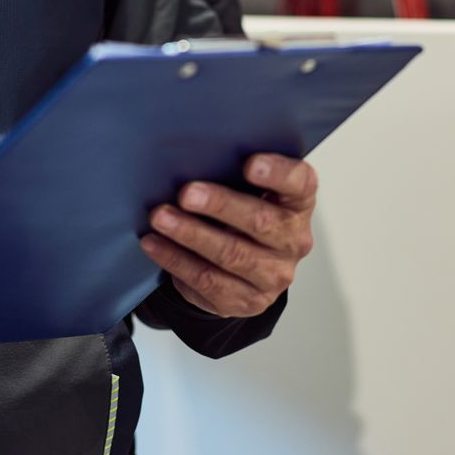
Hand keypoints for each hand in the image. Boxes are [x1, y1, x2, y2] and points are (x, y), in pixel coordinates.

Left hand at [139, 153, 317, 317]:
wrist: (241, 271)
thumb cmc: (238, 215)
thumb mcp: (243, 190)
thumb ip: (229, 171)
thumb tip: (188, 154)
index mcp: (296, 204)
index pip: (300, 184)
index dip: (279, 173)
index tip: (249, 164)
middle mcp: (292, 240)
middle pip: (261, 221)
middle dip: (220, 205)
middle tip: (186, 194)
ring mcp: (272, 275)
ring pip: (231, 254)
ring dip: (191, 234)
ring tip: (160, 217)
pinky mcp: (246, 300)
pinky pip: (207, 279)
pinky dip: (176, 259)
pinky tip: (154, 244)